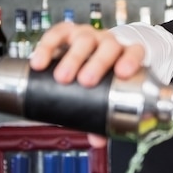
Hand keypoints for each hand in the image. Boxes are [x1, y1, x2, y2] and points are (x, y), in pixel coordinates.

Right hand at [29, 22, 145, 146]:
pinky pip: (57, 34)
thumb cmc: (103, 75)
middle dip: (97, 63)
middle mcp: (109, 42)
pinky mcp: (66, 32)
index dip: (131, 61)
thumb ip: (104, 115)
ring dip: (73, 58)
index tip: (123, 73)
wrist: (90, 51)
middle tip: (85, 82)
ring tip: (62, 78)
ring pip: (83, 40)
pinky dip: (47, 47)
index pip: (134, 52)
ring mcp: (88, 35)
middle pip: (108, 47)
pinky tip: (38, 63)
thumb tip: (98, 141)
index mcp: (125, 54)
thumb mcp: (106, 93)